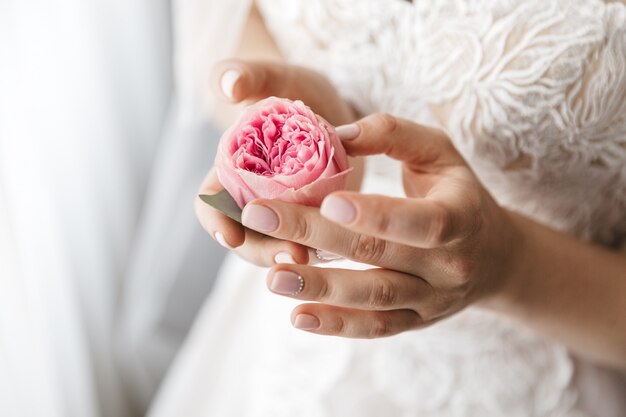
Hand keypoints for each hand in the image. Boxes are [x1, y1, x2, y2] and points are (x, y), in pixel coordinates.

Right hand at [195, 59, 358, 265]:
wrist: (334, 107)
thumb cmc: (298, 90)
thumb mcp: (276, 77)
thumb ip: (249, 75)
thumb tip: (227, 84)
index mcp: (230, 170)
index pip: (209, 202)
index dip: (215, 220)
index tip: (229, 236)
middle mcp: (251, 198)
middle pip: (245, 236)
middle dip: (262, 250)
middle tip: (292, 253)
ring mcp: (282, 213)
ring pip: (276, 245)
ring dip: (290, 256)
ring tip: (316, 258)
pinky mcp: (311, 220)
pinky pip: (308, 242)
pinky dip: (317, 251)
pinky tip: (337, 254)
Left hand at [241, 113, 524, 336]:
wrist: (495, 258)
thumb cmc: (458, 193)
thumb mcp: (440, 153)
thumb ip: (393, 135)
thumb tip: (335, 134)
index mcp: (460, 216)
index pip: (421, 221)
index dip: (376, 214)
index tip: (327, 201)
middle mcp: (448, 265)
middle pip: (378, 254)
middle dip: (315, 235)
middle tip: (259, 215)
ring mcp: (431, 299)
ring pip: (373, 299)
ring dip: (320, 289)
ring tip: (272, 277)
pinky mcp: (415, 321)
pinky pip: (375, 327)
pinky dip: (336, 325)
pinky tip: (297, 316)